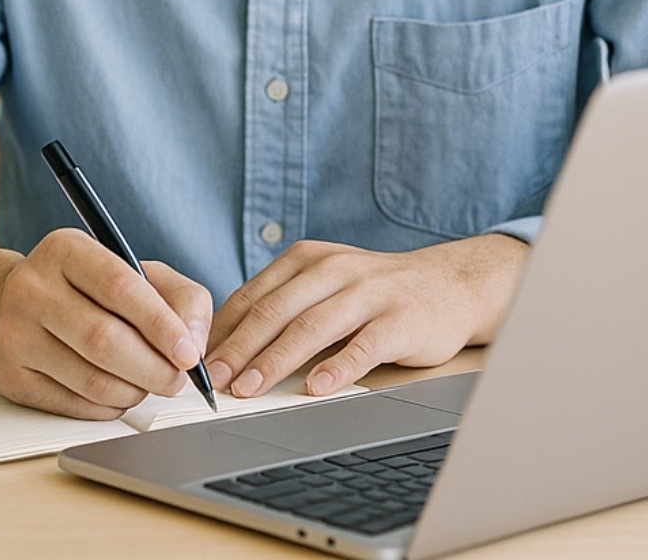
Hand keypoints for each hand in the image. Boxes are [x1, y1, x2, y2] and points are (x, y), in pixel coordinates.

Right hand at [0, 227, 212, 419]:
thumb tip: (194, 344)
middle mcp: (31, 287)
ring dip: (134, 391)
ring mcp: (14, 333)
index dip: (161, 326)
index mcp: (64, 250)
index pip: (119, 287)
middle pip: (105, 341)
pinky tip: (115, 390)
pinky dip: (108, 406)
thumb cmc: (87, 291)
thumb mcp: (136, 273)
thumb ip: (180, 298)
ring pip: (92, 381)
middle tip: (175, 379)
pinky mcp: (9, 376)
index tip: (189, 354)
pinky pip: (75, 405)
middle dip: (154, 369)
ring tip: (145, 382)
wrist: (11, 306)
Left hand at [206, 235, 527, 398]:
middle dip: (239, 348)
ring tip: (250, 389)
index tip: (198, 361)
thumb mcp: (324, 284)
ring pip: (311, 328)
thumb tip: (225, 344)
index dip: (222, 331)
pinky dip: (337, 368)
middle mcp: (334, 270)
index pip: (253, 297)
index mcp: (306, 259)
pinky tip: (316, 388)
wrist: (449, 284)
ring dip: (275, 361)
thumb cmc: (374, 292)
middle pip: (275, 312)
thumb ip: (281, 304)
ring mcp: (368, 294)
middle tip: (214, 380)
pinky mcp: (400, 321)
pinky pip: (363, 347)